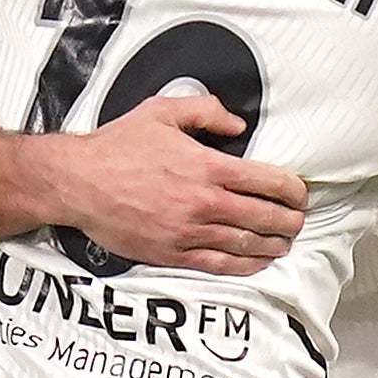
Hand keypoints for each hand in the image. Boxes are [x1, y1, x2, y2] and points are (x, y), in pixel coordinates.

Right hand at [52, 87, 305, 271]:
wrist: (78, 182)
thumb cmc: (118, 146)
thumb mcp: (162, 112)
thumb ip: (206, 112)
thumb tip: (237, 124)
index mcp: (206, 166)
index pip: (267, 181)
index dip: (292, 189)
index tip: (299, 193)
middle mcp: (203, 202)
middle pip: (263, 216)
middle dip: (288, 220)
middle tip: (299, 221)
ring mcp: (188, 232)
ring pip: (245, 244)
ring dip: (272, 245)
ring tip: (284, 243)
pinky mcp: (172, 254)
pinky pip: (218, 265)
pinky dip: (244, 266)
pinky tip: (257, 263)